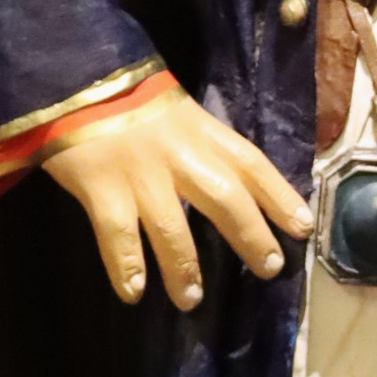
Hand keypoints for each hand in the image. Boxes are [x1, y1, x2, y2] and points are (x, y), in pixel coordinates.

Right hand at [43, 89, 312, 310]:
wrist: (72, 78)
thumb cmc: (128, 100)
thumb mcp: (179, 113)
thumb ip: (204, 145)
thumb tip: (235, 188)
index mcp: (202, 131)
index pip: (253, 164)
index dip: (281, 196)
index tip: (304, 227)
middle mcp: (179, 154)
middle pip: (226, 198)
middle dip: (251, 236)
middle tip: (270, 269)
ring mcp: (140, 173)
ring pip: (173, 228)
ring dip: (184, 268)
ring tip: (191, 299)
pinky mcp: (100, 187)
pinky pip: (118, 235)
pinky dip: (127, 266)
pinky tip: (134, 292)